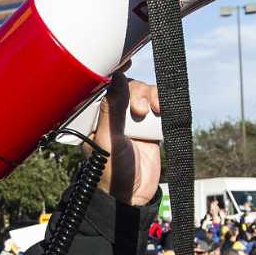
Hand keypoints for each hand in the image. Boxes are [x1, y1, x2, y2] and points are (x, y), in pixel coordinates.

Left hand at [90, 68, 162, 206]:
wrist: (133, 196)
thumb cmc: (109, 173)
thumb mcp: (107, 141)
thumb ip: (111, 110)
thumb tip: (116, 78)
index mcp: (93, 116)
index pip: (101, 86)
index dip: (112, 71)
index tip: (124, 58)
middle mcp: (111, 114)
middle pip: (125, 85)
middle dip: (135, 91)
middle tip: (139, 110)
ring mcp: (130, 119)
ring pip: (142, 92)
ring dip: (149, 95)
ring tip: (150, 112)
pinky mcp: (148, 125)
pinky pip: (156, 104)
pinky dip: (161, 102)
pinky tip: (162, 110)